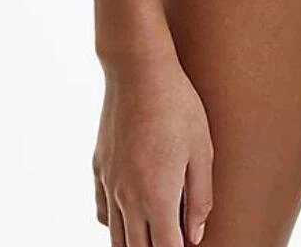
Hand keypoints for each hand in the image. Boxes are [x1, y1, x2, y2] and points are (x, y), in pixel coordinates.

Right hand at [93, 50, 213, 244]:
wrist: (138, 70)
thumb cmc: (177, 105)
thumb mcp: (201, 150)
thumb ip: (200, 198)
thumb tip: (195, 235)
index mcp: (157, 196)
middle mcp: (127, 197)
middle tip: (172, 239)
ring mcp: (109, 183)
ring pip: (116, 237)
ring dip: (134, 244)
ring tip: (153, 235)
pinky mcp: (98, 168)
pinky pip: (103, 211)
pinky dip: (115, 223)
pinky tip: (130, 214)